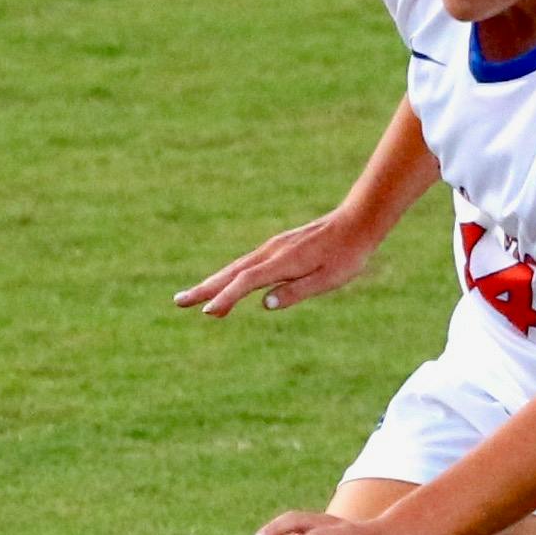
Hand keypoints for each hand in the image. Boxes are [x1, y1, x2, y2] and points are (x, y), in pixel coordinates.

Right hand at [180, 214, 380, 317]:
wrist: (357, 222)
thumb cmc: (347, 255)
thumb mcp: (328, 279)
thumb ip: (297, 291)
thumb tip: (265, 305)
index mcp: (283, 262)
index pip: (246, 282)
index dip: (226, 297)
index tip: (207, 312)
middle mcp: (272, 252)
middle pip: (231, 273)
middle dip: (205, 288)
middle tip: (178, 301)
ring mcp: (273, 249)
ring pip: (236, 268)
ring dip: (214, 283)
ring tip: (193, 298)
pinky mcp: (278, 248)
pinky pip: (247, 265)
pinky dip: (231, 277)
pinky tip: (226, 286)